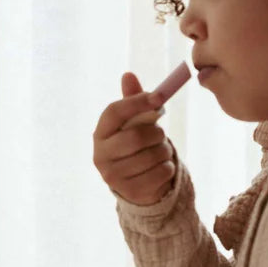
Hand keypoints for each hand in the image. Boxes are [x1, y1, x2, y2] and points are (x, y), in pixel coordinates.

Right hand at [93, 72, 176, 205]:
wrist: (135, 182)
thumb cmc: (134, 145)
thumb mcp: (132, 123)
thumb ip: (133, 101)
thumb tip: (128, 75)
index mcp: (100, 134)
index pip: (114, 113)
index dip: (136, 103)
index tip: (159, 98)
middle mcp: (100, 155)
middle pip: (136, 137)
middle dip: (156, 133)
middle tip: (160, 134)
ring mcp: (113, 176)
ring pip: (152, 155)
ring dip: (165, 151)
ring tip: (160, 152)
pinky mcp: (130, 191)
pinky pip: (161, 173)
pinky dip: (168, 167)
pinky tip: (160, 168)